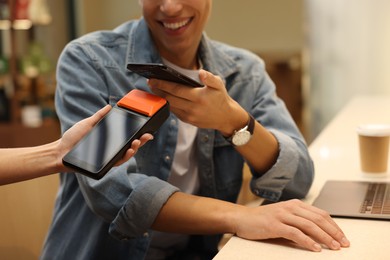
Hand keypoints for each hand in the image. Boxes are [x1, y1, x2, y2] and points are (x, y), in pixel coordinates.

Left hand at [57, 105, 152, 170]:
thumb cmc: (73, 138)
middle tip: (146, 136)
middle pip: (130, 146)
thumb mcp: (88, 124)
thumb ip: (99, 116)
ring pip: (126, 155)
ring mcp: (108, 157)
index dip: (138, 135)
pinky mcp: (104, 164)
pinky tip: (129, 151)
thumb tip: (109, 107)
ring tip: (136, 143)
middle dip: (140, 142)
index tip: (146, 131)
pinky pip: (117, 162)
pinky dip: (124, 157)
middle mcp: (111, 149)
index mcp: (109, 139)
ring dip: (134, 150)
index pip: (127, 137)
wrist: (61, 151)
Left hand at [148, 69, 247, 134]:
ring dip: (161, 98)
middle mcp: (193, 108)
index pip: (176, 89)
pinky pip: (175, 112)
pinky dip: (169, 105)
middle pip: (170, 98)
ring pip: (171, 106)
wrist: (227, 118)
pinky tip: (165, 98)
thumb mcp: (219, 85)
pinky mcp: (189, 121)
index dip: (162, 84)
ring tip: (155, 90)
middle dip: (158, 90)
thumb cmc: (221, 98)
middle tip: (150, 83)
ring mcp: (190, 116)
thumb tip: (201, 72)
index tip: (152, 79)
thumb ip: (210, 78)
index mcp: (198, 97)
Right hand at [234, 199, 349, 251]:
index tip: (343, 237)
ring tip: (333, 247)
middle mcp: (290, 207)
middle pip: (318, 219)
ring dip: (324, 237)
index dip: (334, 226)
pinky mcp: (274, 224)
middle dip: (334, 232)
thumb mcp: (284, 216)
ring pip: (309, 225)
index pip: (321, 214)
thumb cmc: (263, 220)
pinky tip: (315, 248)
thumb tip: (319, 234)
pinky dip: (307, 241)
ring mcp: (282, 215)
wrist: (242, 218)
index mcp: (295, 204)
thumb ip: (299, 221)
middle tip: (343, 244)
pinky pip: (295, 233)